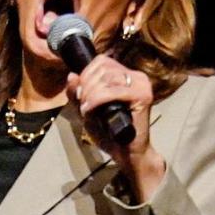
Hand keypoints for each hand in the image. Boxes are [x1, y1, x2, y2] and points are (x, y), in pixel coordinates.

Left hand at [68, 54, 165, 201]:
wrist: (126, 153)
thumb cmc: (109, 132)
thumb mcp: (86, 109)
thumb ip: (76, 93)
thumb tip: (71, 75)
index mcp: (125, 75)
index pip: (101, 61)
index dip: (85, 74)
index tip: (80, 94)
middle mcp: (136, 76)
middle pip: (103, 67)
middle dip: (86, 85)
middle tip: (82, 104)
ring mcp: (141, 85)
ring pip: (107, 77)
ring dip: (90, 93)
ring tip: (86, 110)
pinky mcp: (143, 96)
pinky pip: (112, 91)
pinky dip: (96, 100)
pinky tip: (89, 111)